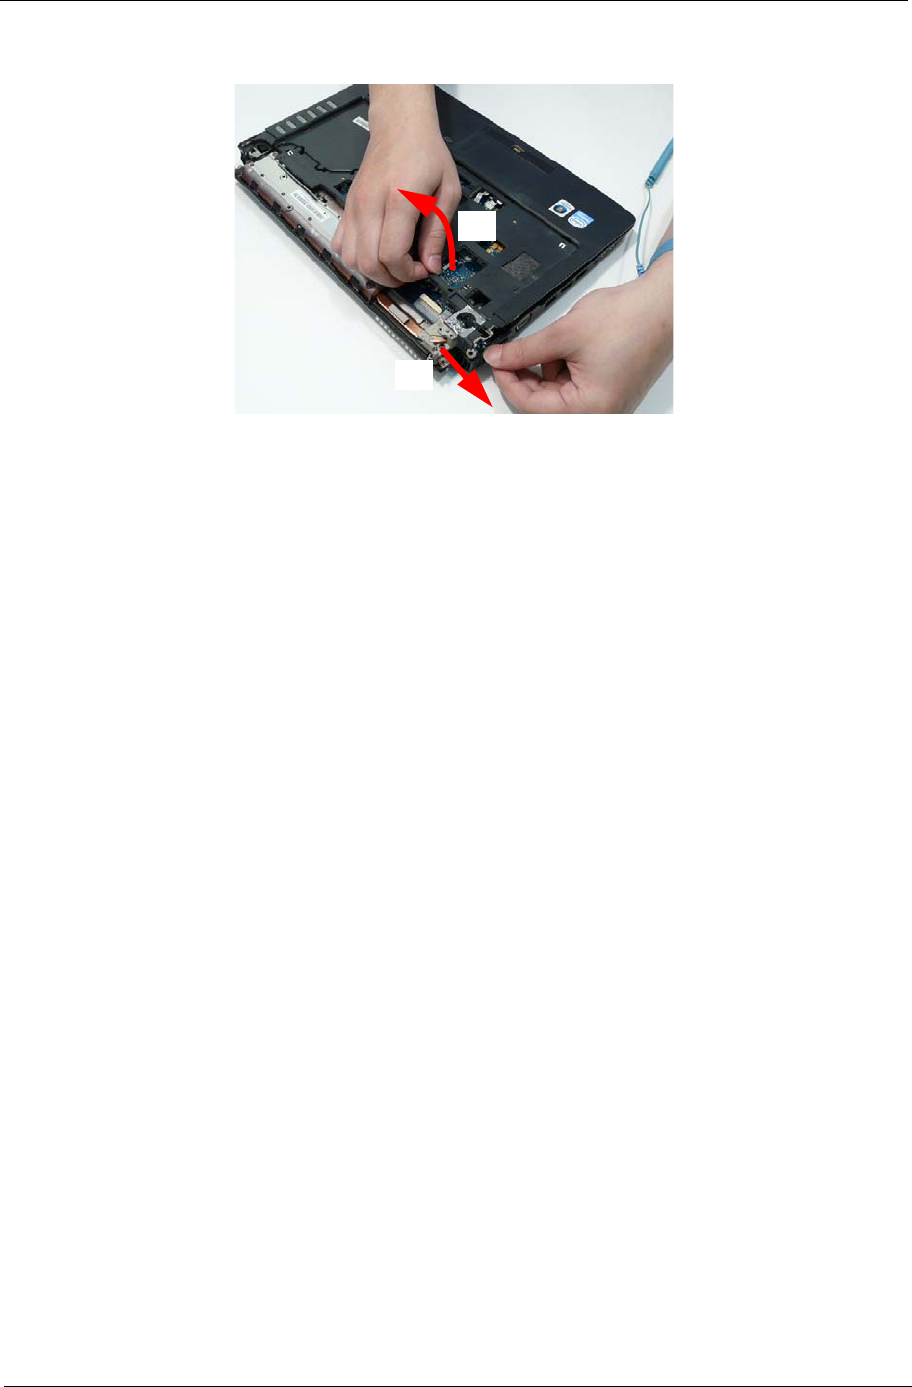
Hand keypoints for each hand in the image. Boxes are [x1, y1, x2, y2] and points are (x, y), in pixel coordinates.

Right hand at [332, 85, 460, 288]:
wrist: (400, 126)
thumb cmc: (425, 153)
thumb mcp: (447, 191)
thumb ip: (438, 231)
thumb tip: (431, 264)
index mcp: (398, 199)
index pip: (391, 255)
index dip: (407, 272)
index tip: (422, 268)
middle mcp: (371, 203)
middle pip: (368, 262)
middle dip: (391, 278)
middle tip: (408, 271)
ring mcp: (355, 205)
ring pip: (350, 258)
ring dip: (372, 271)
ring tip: (392, 265)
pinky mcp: (348, 206)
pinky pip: (340, 244)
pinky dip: (355, 257)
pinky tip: (373, 253)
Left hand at [484, 255, 672, 413]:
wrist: (663, 305)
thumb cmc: (631, 319)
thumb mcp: (564, 333)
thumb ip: (525, 350)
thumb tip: (500, 358)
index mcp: (590, 407)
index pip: (531, 405)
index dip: (508, 381)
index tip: (496, 362)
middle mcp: (601, 413)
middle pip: (544, 404)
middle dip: (528, 376)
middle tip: (514, 351)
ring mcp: (606, 404)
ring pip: (558, 394)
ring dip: (549, 369)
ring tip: (562, 340)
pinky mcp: (609, 392)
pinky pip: (575, 387)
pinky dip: (565, 368)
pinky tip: (571, 345)